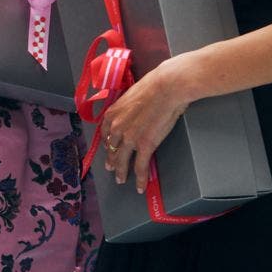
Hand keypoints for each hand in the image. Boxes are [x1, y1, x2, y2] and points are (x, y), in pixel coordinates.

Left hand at [98, 57, 191, 188]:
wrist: (166, 88)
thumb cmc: (153, 86)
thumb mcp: (132, 94)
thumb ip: (128, 107)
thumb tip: (133, 111)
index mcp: (113, 113)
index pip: (105, 133)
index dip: (107, 143)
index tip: (108, 149)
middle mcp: (117, 127)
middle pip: (112, 149)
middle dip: (112, 160)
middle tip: (112, 168)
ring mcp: (129, 138)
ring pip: (122, 160)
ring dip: (121, 172)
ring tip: (121, 180)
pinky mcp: (145, 146)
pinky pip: (140, 166)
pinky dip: (140, 178)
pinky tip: (140, 186)